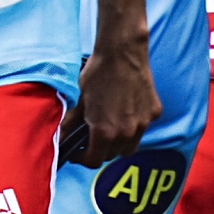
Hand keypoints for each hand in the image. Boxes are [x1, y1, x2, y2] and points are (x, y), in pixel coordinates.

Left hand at [73, 36, 160, 167]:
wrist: (122, 51)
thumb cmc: (98, 73)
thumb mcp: (79, 101)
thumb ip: (70, 124)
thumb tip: (60, 138)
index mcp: (104, 132)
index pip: (94, 161)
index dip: (83, 159)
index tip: (78, 152)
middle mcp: (126, 132)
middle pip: (112, 155)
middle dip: (101, 150)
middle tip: (93, 137)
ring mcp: (143, 122)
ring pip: (130, 145)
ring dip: (120, 143)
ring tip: (111, 127)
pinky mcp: (154, 111)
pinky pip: (143, 127)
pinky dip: (135, 125)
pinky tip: (126, 111)